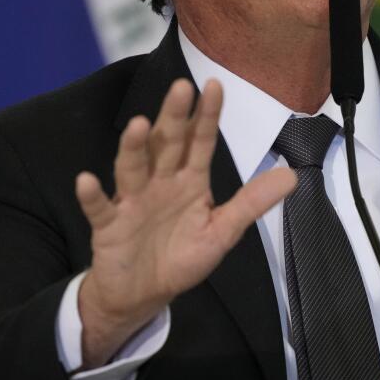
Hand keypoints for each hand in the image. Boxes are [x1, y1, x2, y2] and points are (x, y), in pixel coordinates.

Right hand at [73, 78, 295, 367]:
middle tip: (181, 87)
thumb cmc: (181, 256)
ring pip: (132, 168)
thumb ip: (251, 203)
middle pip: (166, 145)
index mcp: (189, 181)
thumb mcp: (222, 231)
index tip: (215, 85)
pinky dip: (91, 196)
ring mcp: (132, 201)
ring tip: (140, 125)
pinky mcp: (109, 225)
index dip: (207, 116)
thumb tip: (293, 176)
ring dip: (134, 147)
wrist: (143, 294)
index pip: (200, 142)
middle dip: (174, 117)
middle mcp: (160, 182)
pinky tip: (86, 180)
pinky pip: (99, 209)